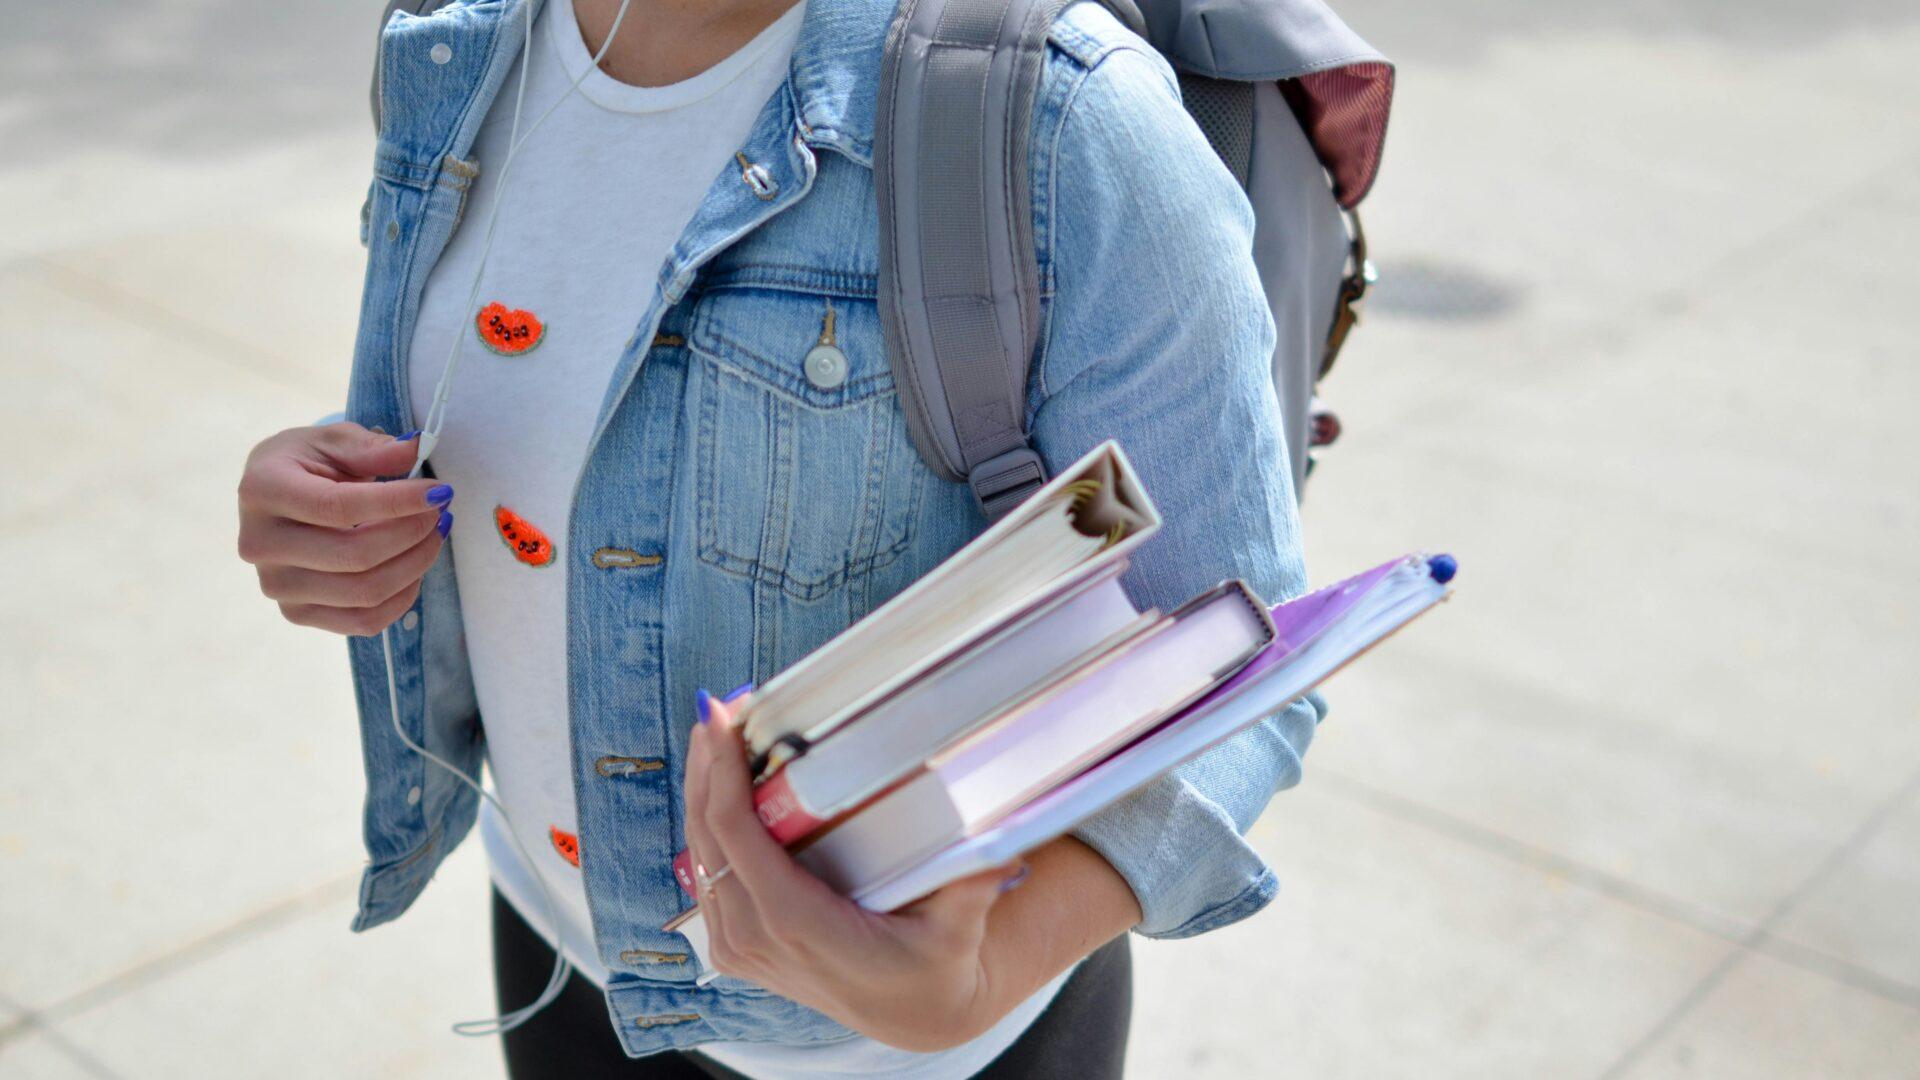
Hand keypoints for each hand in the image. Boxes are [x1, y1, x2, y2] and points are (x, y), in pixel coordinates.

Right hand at [237, 422, 454, 635]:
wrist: (275, 498)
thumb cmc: (306, 464)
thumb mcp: (333, 441)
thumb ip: (372, 448)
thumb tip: (414, 450)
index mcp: (262, 491)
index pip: (338, 506)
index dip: (397, 502)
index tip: (439, 491)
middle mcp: (260, 544)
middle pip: (355, 556)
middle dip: (413, 533)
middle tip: (440, 512)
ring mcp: (276, 586)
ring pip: (365, 593)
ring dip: (415, 564)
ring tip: (433, 535)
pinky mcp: (296, 613)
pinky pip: (364, 621)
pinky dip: (402, 597)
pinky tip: (414, 567)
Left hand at [683, 692, 1028, 1051]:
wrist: (913, 1015)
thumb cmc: (933, 967)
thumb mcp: (957, 931)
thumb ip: (971, 889)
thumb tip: (1001, 851)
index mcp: (797, 925)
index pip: (736, 837)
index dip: (722, 774)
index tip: (722, 720)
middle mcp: (756, 939)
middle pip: (707, 836)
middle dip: (706, 767)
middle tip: (717, 709)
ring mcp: (740, 947)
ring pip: (699, 855)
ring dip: (701, 791)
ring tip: (715, 734)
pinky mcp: (737, 947)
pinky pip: (707, 877)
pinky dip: (707, 827)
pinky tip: (717, 786)